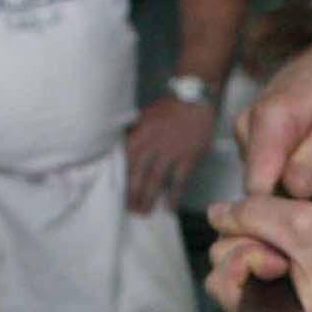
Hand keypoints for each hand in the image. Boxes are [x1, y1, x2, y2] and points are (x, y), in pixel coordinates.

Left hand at [125, 95, 214, 213]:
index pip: (126, 161)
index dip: (120, 179)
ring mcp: (171, 152)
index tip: (116, 193)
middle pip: (138, 174)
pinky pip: (179, 180)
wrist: (195, 99)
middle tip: (128, 209)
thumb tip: (122, 150)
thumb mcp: (145, 116)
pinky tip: (169, 207)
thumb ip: (134, 133)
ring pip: (155, 180)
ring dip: (148, 198)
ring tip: (144, 212)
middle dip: (132, 194)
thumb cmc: (169, 108)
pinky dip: (173, 195)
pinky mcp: (188, 157)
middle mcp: (153, 144)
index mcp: (140, 133)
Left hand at [205, 194, 311, 311]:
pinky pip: (256, 256)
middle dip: (252, 241)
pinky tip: (295, 239)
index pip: (221, 278)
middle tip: (292, 241)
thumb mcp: (302, 222)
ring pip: (237, 255)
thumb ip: (252, 214)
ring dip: (262, 235)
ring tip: (296, 237)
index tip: (281, 254)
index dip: (246, 252)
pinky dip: (270, 239)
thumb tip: (217, 213)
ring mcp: (270, 298)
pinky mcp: (278, 284)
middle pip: (223, 264)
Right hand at [235, 31, 311, 200]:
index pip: (259, 189)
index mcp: (268, 122)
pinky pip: (275, 180)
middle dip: (304, 193)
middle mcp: (245, 130)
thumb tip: (292, 190)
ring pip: (273, 189)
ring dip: (308, 184)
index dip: (289, 202)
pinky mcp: (249, 147)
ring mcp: (244, 139)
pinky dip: (302, 177)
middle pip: (266, 193)